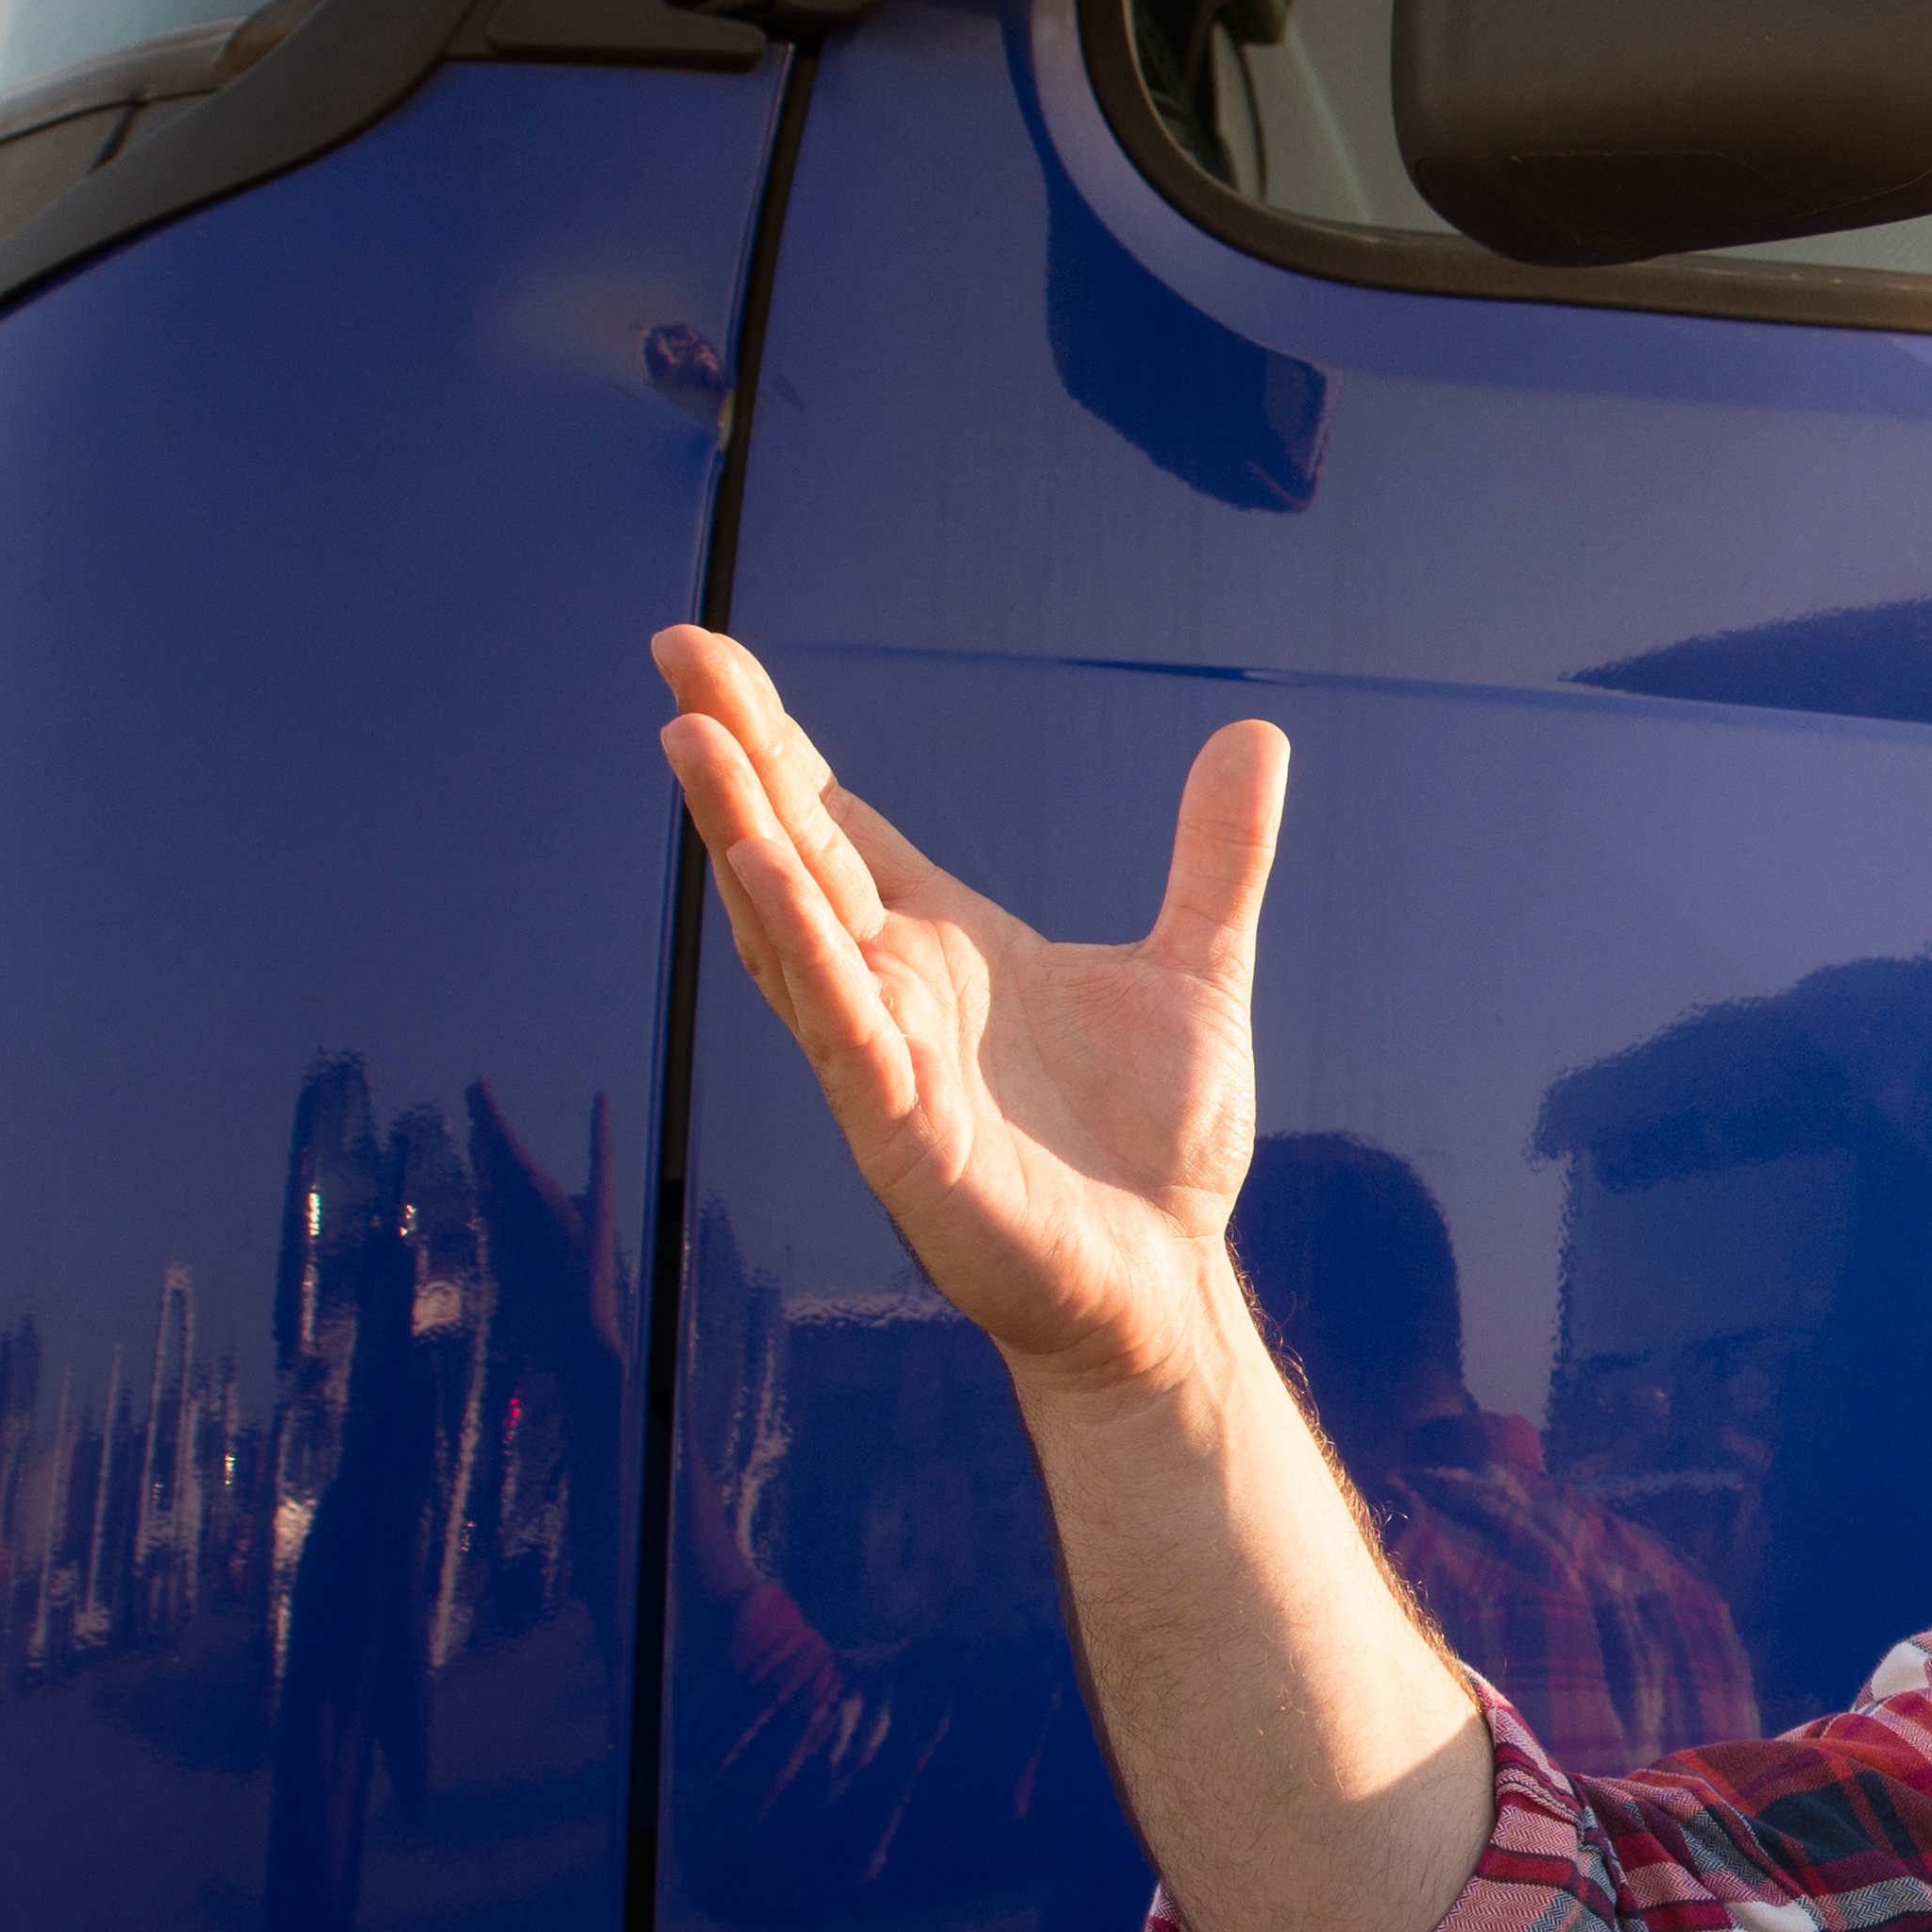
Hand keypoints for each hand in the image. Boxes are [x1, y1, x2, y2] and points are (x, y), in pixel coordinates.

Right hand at [652, 626, 1284, 1412]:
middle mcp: (893, 990)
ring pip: (791, 927)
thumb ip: (1216, 857)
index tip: (711, 660)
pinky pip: (839, 1027)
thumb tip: (1256, 733)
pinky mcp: (900, 1131)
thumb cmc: (1153, 1150)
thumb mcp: (1198, 971)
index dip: (779, 743)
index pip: (838, 823)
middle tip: (674, 645)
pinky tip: (757, 872)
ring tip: (689, 737)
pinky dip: (802, 949)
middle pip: (793, 848)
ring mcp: (883, 1058)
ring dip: (740, 832)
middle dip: (733, 752)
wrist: (1160, 1287)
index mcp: (942, 947)